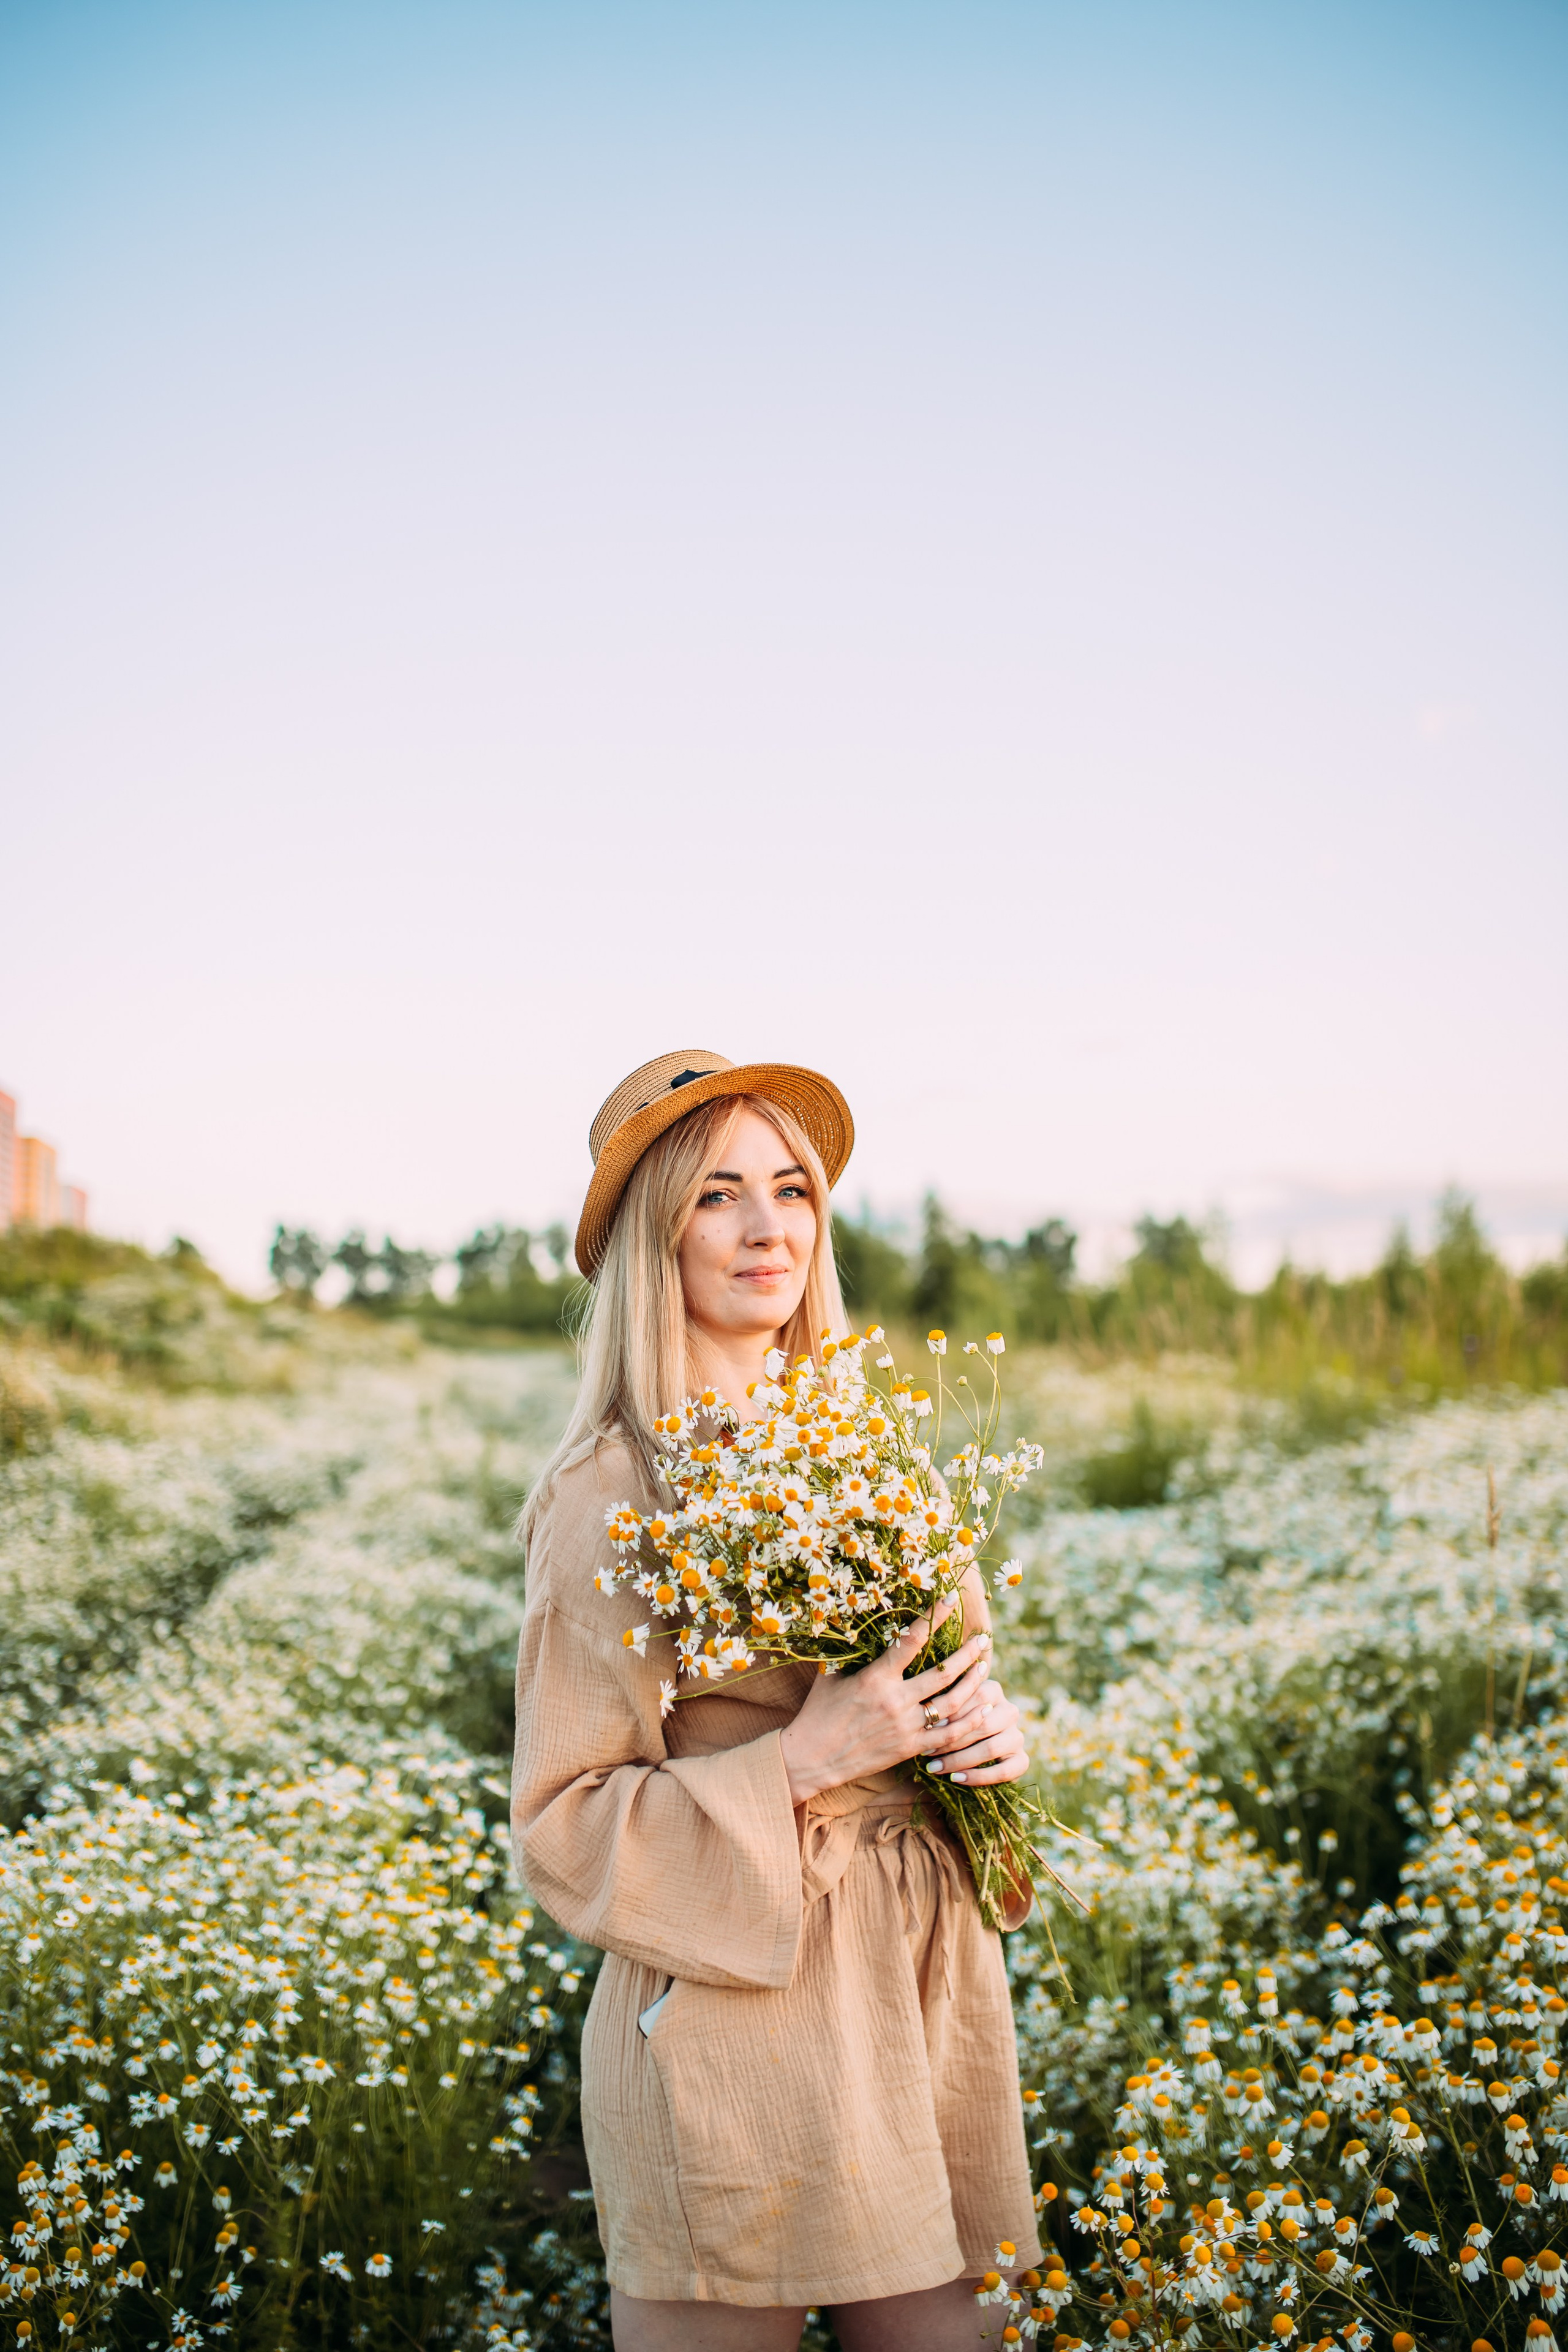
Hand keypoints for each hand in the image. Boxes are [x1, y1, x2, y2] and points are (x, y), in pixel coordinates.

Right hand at [779, 1612, 1017, 1806]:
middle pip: (943, 1673)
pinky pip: (948, 1736)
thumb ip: (851, 1651)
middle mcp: (895, 1701)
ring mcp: (905, 1727)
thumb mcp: (832, 1674)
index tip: (951, 1599)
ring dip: (973, 1684)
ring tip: (985, 1668)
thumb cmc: (819, 1711)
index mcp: (875, 1678)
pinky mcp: (910, 1749)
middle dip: (968, 1654)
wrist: (812, 1757)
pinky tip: (983, 1709)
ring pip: (951, 1703)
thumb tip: (861, 1622)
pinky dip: (969, 1722)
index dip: (933, 1617)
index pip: (911, 1641)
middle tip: (983, 1640)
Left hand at [922, 1672, 1029, 1788]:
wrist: (973, 1753)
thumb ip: (945, 1697)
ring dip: (959, 1760)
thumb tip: (929, 1692)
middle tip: (926, 1751)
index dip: (952, 1711)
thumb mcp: (950, 1706)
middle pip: (982, 1724)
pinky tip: (956, 1778)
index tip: (928, 1725)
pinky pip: (1004, 1772)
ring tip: (935, 1767)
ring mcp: (1018, 1736)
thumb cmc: (953, 1723)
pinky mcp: (1022, 1761)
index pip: (977, 1695)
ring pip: (990, 1748)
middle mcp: (1010, 1711)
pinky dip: (978, 1777)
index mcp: (994, 1690)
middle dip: (951, 1740)